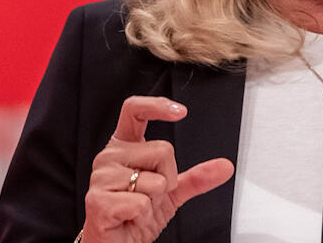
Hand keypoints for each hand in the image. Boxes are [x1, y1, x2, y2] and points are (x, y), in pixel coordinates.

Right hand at [82, 96, 234, 242]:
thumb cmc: (135, 215)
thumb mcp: (172, 193)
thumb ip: (197, 177)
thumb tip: (225, 166)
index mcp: (124, 146)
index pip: (134, 110)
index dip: (157, 105)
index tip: (181, 111)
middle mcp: (109, 156)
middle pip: (162, 150)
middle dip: (168, 178)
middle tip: (150, 195)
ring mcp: (100, 177)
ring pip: (154, 181)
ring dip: (154, 201)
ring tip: (137, 208)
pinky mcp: (97, 201)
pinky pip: (141, 203)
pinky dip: (142, 216)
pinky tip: (128, 218)